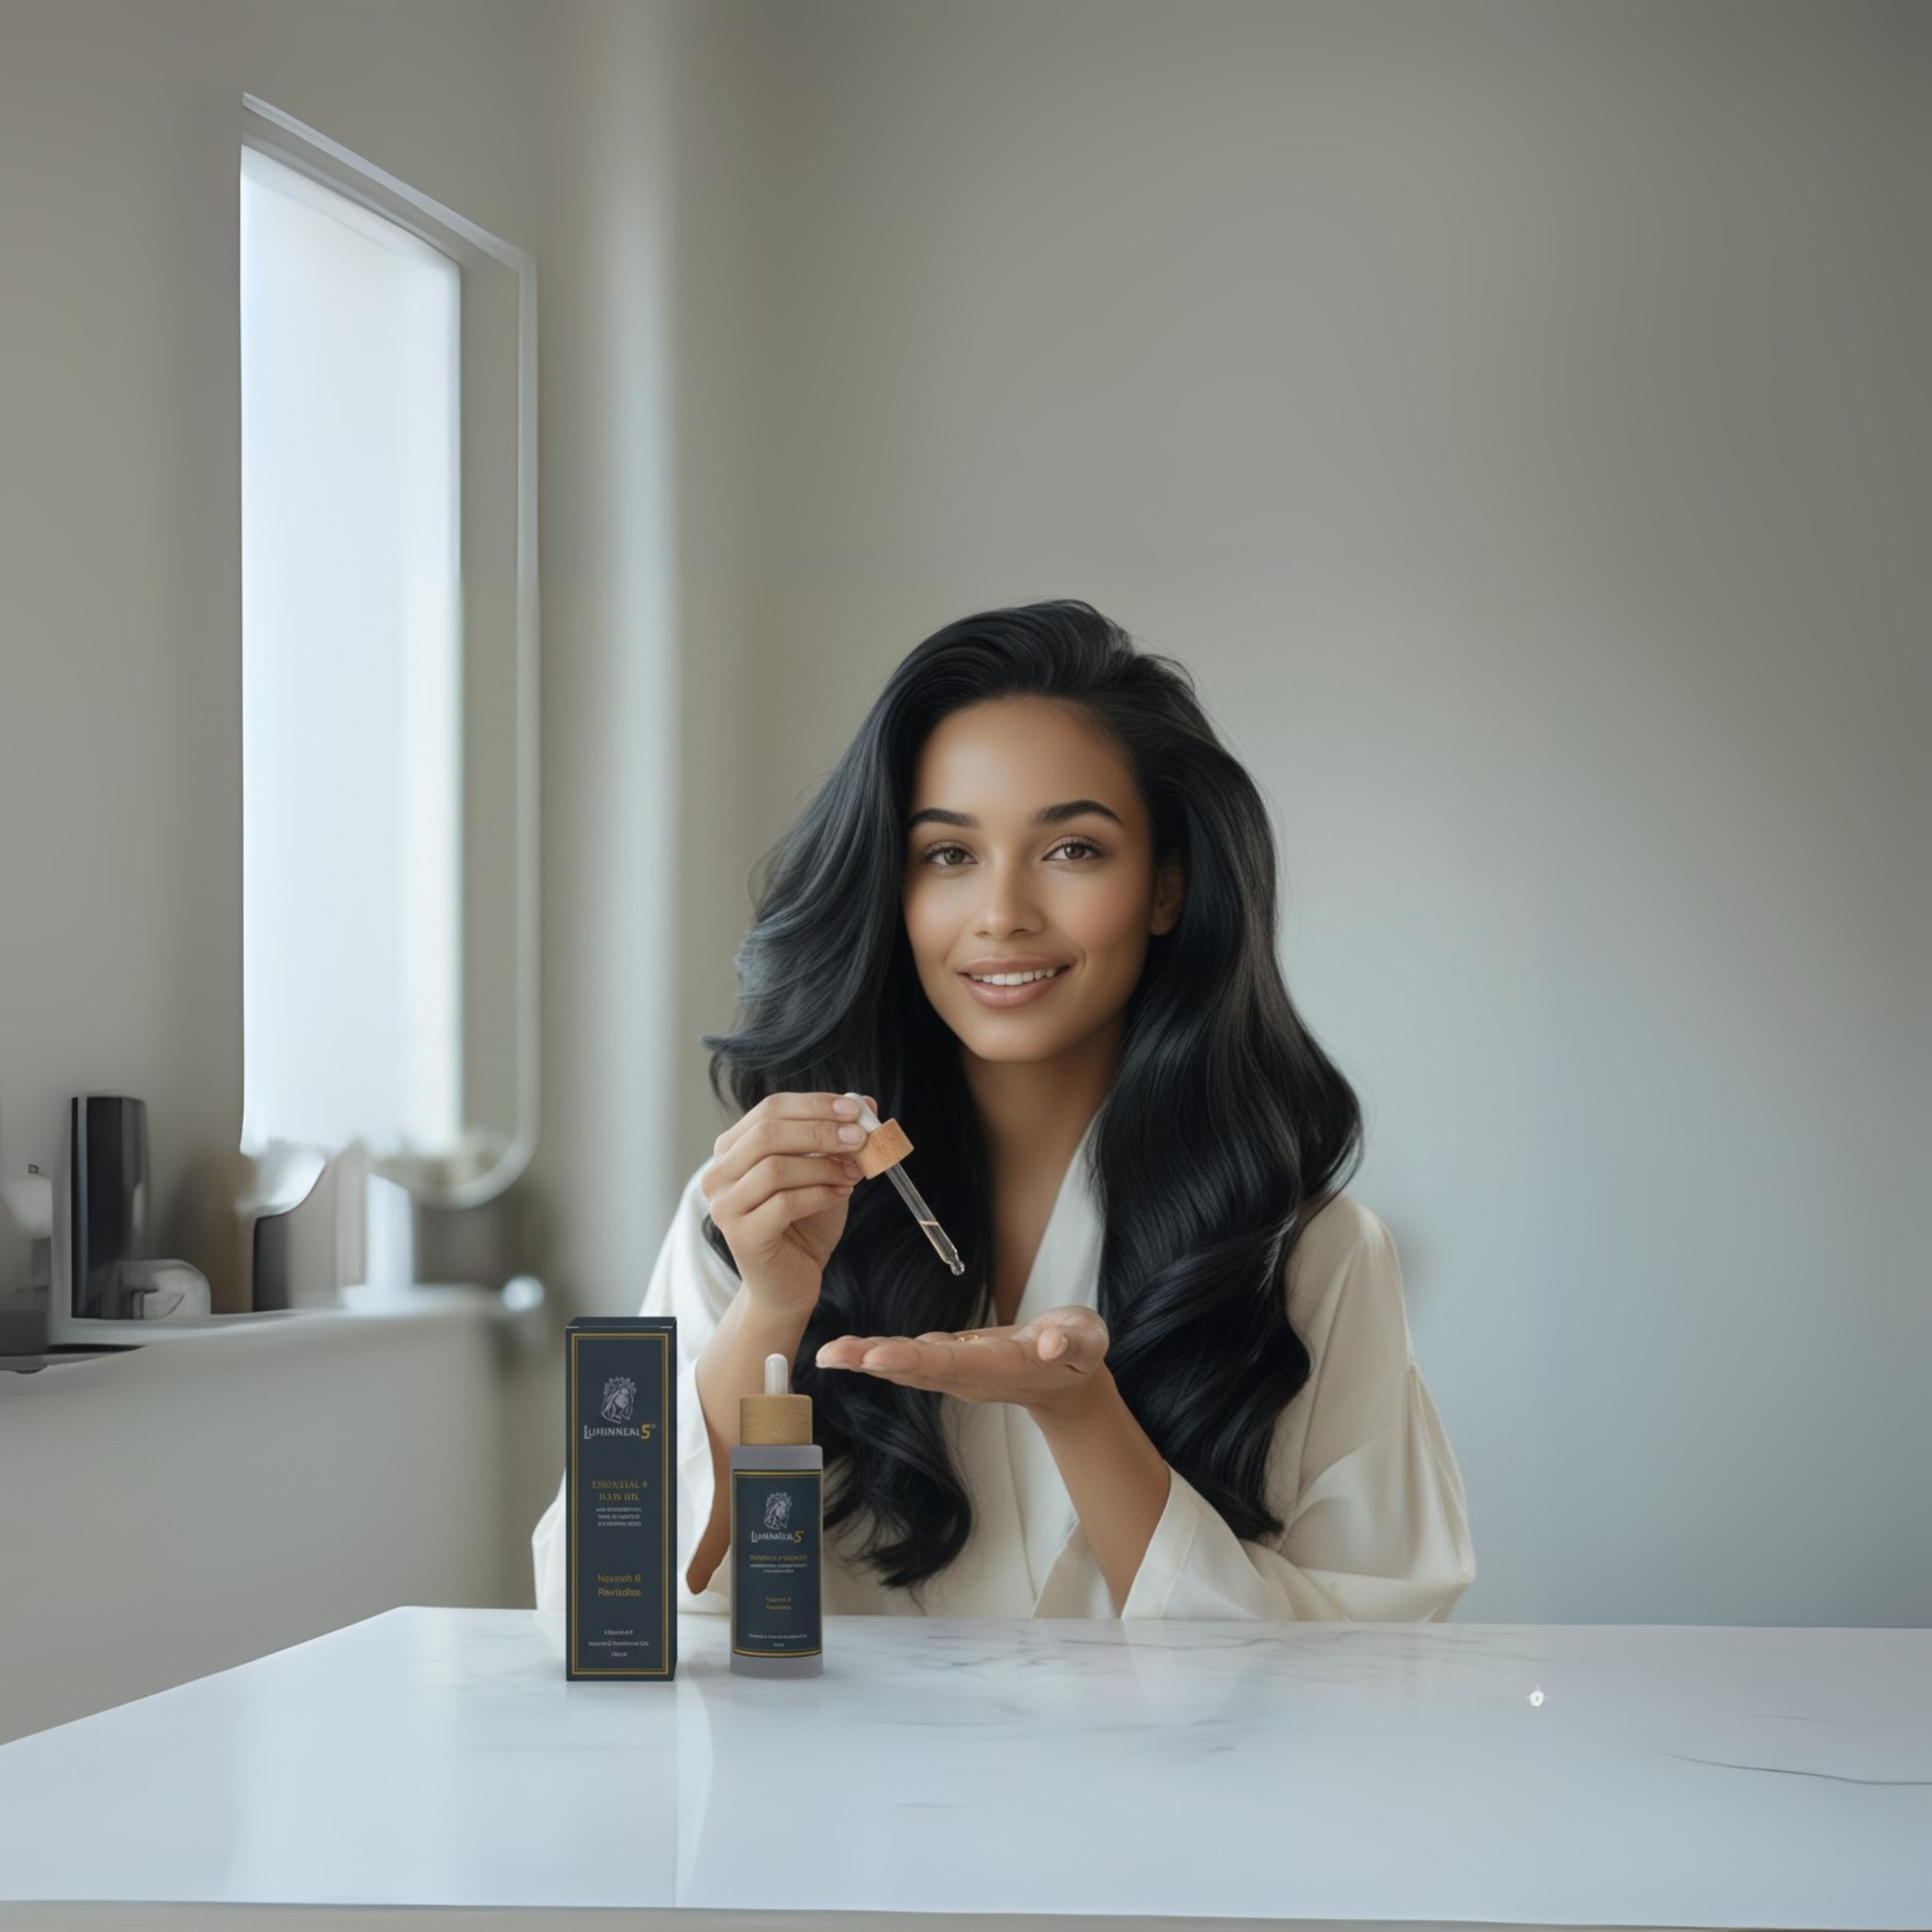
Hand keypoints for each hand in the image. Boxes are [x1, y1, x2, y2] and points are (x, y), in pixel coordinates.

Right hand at [702, 1092, 876, 1321]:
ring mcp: (724, 1206)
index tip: (855, 1109)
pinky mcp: (740, 1236)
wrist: (790, 1283)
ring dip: (823, 1166)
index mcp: (732, 1148)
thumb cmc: (804, 1223)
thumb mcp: (823, 1171)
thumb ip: (836, 1137)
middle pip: (768, 1133)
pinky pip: (783, 1204)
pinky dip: (820, 1194)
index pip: (770, 1109)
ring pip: (775, 1168)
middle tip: (860, 1137)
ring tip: (854, 1173)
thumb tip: (864, 1101)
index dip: (815, 1105)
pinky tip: (841, 1194)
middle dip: (821, 1131)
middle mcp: (719, 1173)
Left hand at [814, 1304, 1111, 1418]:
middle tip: (830, 1356)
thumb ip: (1071, 1340)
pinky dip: (879, 1354)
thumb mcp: (1087, 1340)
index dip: (911, 1357)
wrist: (1069, 1379)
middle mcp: (971, 1375)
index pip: (950, 1362)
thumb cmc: (1079, 1352)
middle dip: (872, 1360)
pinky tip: (851, 1351)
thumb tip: (1047, 1342)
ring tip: (826, 1355)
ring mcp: (959, 1372)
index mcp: (1001, 1366)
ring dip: (865, 1359)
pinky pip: (910, 1359)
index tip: (875, 1355)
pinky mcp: (952, 1362)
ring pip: (906, 1366)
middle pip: (915, 1368)